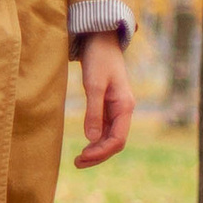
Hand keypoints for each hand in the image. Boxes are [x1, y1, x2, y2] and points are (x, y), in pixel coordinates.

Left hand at [75, 31, 134, 166]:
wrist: (100, 39)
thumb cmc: (98, 59)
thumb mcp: (93, 84)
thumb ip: (93, 111)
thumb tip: (91, 138)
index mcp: (125, 106)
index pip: (118, 138)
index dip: (102, 151)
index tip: (83, 157)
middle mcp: (124, 110)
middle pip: (115, 141)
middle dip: (99, 154)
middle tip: (77, 163)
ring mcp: (117, 107)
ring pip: (111, 135)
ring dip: (97, 148)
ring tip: (79, 159)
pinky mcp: (108, 103)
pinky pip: (106, 127)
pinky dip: (96, 137)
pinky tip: (86, 143)